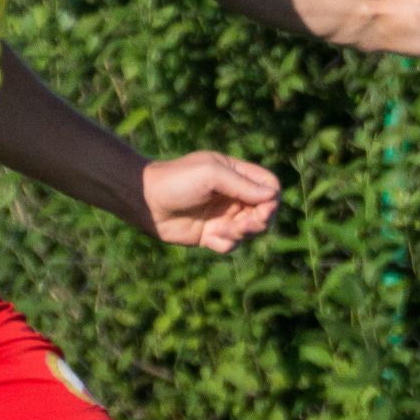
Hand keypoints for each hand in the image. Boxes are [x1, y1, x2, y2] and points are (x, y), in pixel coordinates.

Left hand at [141, 151, 281, 252]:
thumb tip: (274, 195)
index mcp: (237, 175)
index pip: (270, 186)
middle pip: (266, 212)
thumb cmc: (177, 180)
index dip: (272, 199)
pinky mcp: (213, 235)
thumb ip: (242, 184)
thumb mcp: (211, 175)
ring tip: (221, 230)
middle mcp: (234, 196)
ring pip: (251, 231)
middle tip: (244, 225)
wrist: (146, 202)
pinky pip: (232, 245)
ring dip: (240, 233)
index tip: (262, 207)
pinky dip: (224, 243)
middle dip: (259, 221)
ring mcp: (224, 216)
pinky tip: (208, 237)